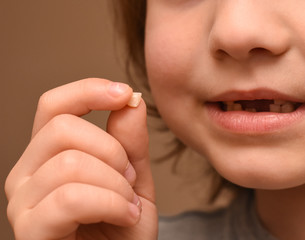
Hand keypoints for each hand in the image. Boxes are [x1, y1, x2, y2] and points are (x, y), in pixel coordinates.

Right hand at [5, 78, 156, 239]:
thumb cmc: (123, 229)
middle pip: (61, 128)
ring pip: (70, 163)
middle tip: (128, 179)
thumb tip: (130, 101)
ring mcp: (23, 203)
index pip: (53, 106)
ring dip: (116, 183)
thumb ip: (130, 142)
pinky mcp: (30, 230)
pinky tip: (125, 216)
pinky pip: (71, 197)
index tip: (124, 94)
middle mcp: (27, 174)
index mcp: (48, 156)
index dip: (88, 91)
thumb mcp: (133, 179)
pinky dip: (111, 204)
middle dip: (112, 150)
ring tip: (129, 204)